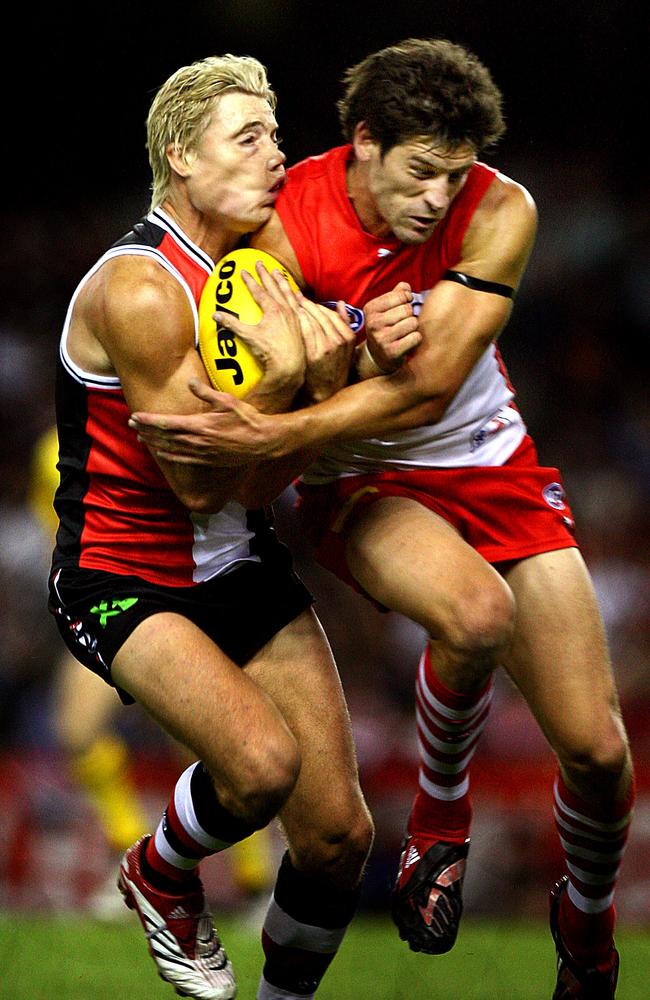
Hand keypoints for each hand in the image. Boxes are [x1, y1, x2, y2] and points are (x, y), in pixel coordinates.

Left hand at [129, 379, 292, 466]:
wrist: (262, 442)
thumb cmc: (247, 419)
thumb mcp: (227, 401)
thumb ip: (206, 392)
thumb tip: (190, 382)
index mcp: (200, 425)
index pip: (167, 423)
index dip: (149, 420)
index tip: (135, 416)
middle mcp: (197, 440)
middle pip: (164, 436)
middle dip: (146, 430)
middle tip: (131, 425)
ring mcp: (202, 452)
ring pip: (171, 448)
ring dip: (154, 443)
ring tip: (140, 438)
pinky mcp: (208, 460)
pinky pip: (183, 459)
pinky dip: (170, 456)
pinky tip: (161, 453)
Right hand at [215, 261, 305, 392]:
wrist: (290, 365)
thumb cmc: (269, 351)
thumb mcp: (248, 336)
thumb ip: (231, 324)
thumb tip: (215, 315)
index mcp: (272, 309)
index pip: (259, 290)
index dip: (250, 280)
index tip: (243, 271)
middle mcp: (285, 309)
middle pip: (274, 286)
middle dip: (266, 274)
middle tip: (260, 263)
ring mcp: (294, 316)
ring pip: (288, 292)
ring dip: (282, 281)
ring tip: (278, 272)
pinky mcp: (300, 324)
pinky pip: (298, 303)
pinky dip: (295, 295)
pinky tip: (295, 294)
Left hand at [298, 298, 355, 402]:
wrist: (327, 391)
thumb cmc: (334, 368)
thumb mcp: (345, 346)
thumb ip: (344, 323)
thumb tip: (340, 303)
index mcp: (349, 336)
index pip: (332, 314)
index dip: (317, 305)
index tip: (305, 299)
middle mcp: (341, 340)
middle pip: (322, 315)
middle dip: (308, 303)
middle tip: (295, 296)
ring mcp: (329, 347)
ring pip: (314, 321)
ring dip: (302, 310)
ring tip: (292, 303)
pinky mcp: (317, 354)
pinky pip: (307, 332)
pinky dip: (301, 321)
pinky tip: (293, 316)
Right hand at [360, 281, 420, 376]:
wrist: (377, 356)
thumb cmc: (384, 327)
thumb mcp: (384, 309)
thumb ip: (396, 294)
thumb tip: (406, 286)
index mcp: (370, 309)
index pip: (401, 295)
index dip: (407, 299)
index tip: (404, 305)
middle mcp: (373, 323)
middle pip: (407, 309)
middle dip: (410, 315)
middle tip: (402, 322)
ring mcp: (382, 338)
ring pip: (412, 323)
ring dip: (413, 327)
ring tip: (404, 332)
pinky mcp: (392, 352)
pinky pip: (416, 337)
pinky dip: (416, 339)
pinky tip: (407, 342)